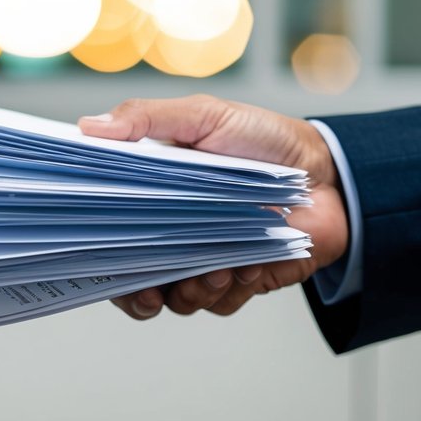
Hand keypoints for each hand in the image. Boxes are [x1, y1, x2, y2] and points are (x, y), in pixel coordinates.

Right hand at [77, 95, 348, 319]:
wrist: (332, 174)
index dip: (94, 252)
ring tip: (215, 270)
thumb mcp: (203, 116)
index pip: (106, 232)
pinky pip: (218, 304)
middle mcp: (170, 234)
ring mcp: (202, 259)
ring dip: (190, 291)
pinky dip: (228, 291)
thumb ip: (146, 119)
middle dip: (138, 292)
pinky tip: (244, 268)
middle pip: (132, 279)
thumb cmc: (263, 140)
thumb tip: (89, 127)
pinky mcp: (237, 281)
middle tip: (148, 291)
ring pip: (175, 298)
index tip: (94, 260)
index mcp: (150, 198)